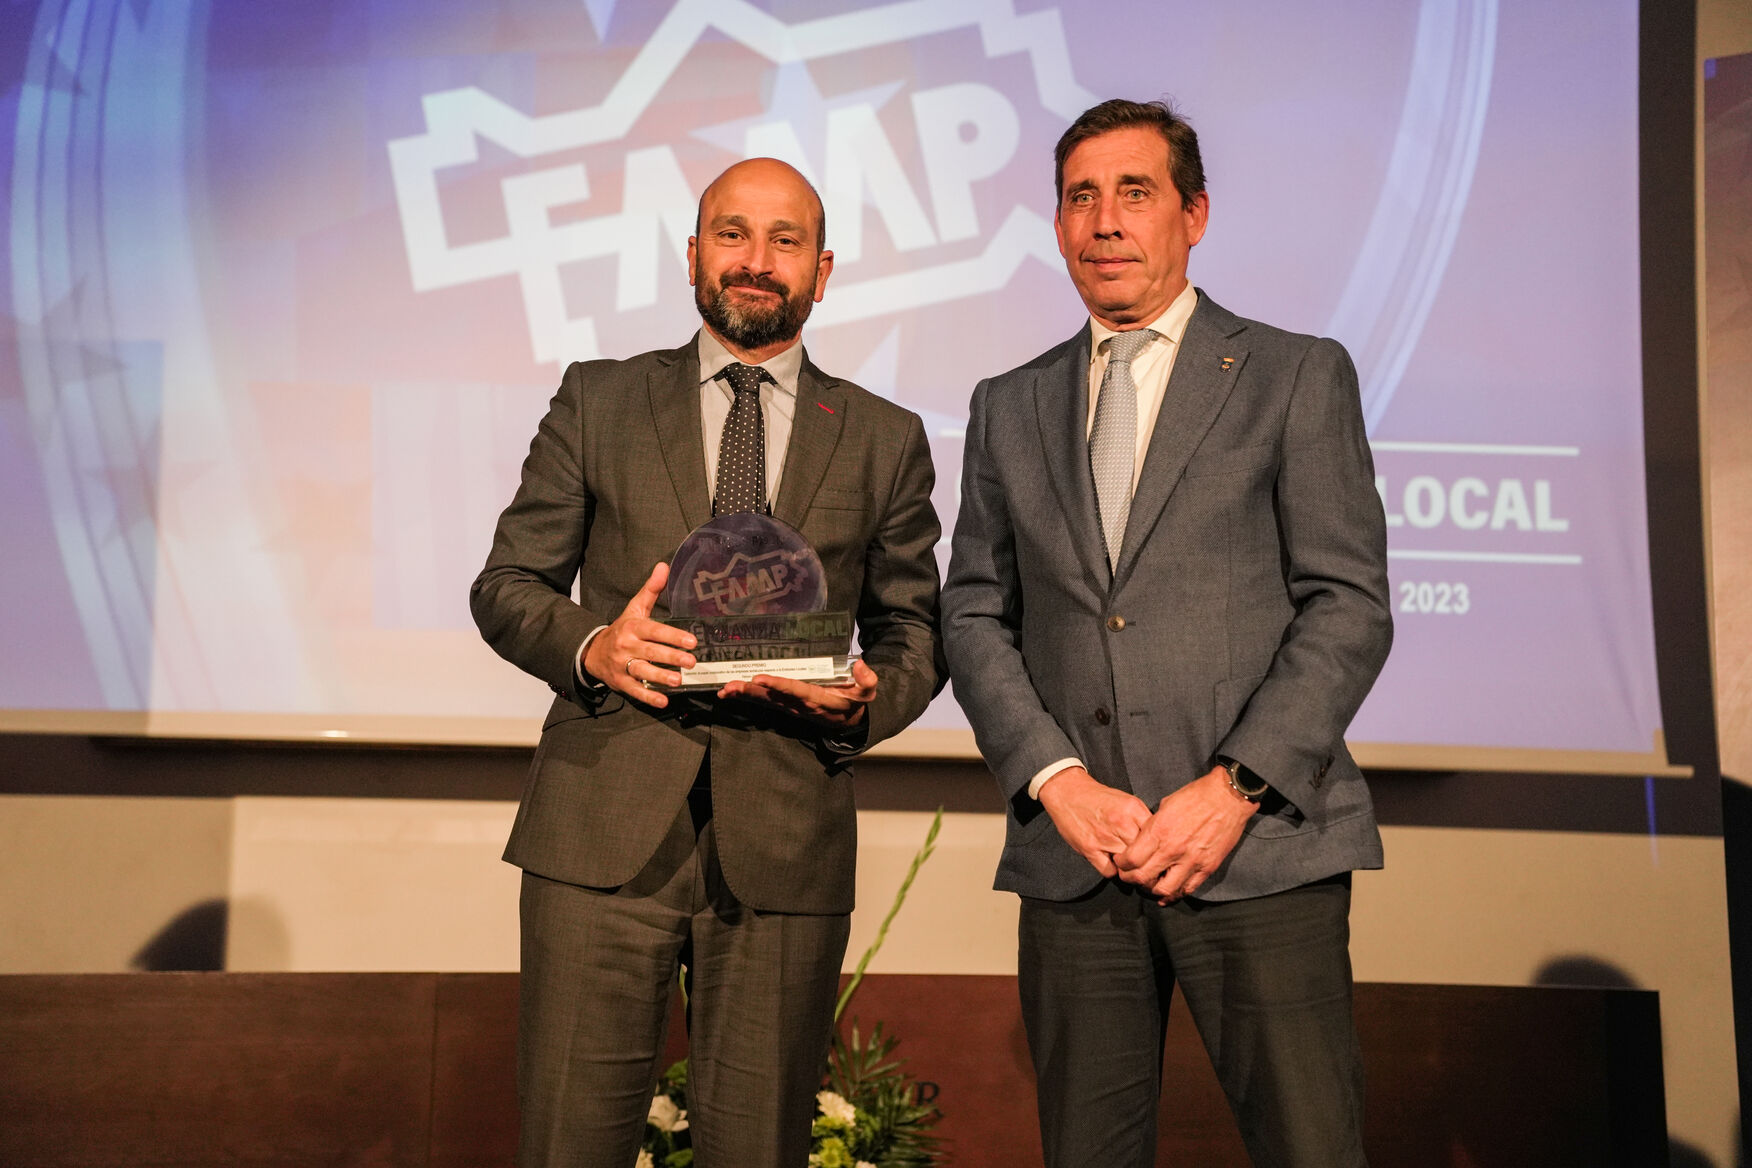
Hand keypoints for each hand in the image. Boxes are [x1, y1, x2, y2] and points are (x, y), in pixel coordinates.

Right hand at [581, 562, 695, 708]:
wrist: (592, 651)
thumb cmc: (622, 629)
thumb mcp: (634, 608)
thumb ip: (651, 590)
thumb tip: (663, 566)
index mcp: (633, 627)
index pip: (655, 631)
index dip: (673, 636)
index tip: (692, 641)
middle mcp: (626, 646)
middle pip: (650, 652)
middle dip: (671, 657)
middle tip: (691, 662)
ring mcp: (622, 665)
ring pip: (642, 671)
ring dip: (660, 677)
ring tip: (678, 681)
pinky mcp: (619, 682)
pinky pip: (634, 690)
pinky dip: (648, 696)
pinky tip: (663, 700)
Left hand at [716, 659, 877, 730]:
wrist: (849, 722)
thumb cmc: (856, 702)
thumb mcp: (868, 693)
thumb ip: (867, 680)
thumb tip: (861, 664)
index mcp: (819, 700)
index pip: (796, 691)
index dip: (778, 686)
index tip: (760, 678)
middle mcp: (801, 706)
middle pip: (774, 698)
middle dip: (752, 692)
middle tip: (732, 685)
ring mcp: (792, 708)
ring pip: (766, 701)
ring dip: (745, 695)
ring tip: (726, 689)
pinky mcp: (786, 707)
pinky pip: (765, 702)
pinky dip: (747, 697)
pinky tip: (730, 692)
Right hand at [1037, 767, 1151, 877]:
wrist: (1068, 792)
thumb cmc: (1098, 798)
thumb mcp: (1127, 801)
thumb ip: (1142, 818)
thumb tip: (1157, 839)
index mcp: (1133, 809)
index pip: (1155, 836)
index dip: (1156, 846)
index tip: (1154, 851)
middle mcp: (1121, 823)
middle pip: (1143, 852)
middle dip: (1143, 858)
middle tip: (1141, 859)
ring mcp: (1104, 837)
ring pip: (1127, 864)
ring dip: (1127, 866)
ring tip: (1124, 860)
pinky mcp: (1089, 848)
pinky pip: (1109, 871)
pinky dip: (1111, 870)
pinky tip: (1110, 861)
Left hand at [1113, 766, 1256, 901]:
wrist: (1228, 797)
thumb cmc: (1196, 796)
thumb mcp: (1165, 805)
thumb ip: (1153, 826)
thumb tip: (1144, 839)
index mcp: (1159, 831)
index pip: (1131, 859)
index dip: (1122, 864)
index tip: (1121, 862)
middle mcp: (1173, 849)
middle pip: (1143, 877)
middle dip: (1132, 879)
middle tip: (1130, 877)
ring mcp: (1191, 861)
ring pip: (1165, 889)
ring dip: (1153, 890)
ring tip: (1150, 885)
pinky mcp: (1208, 867)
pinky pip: (1188, 888)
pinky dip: (1176, 894)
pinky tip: (1169, 892)